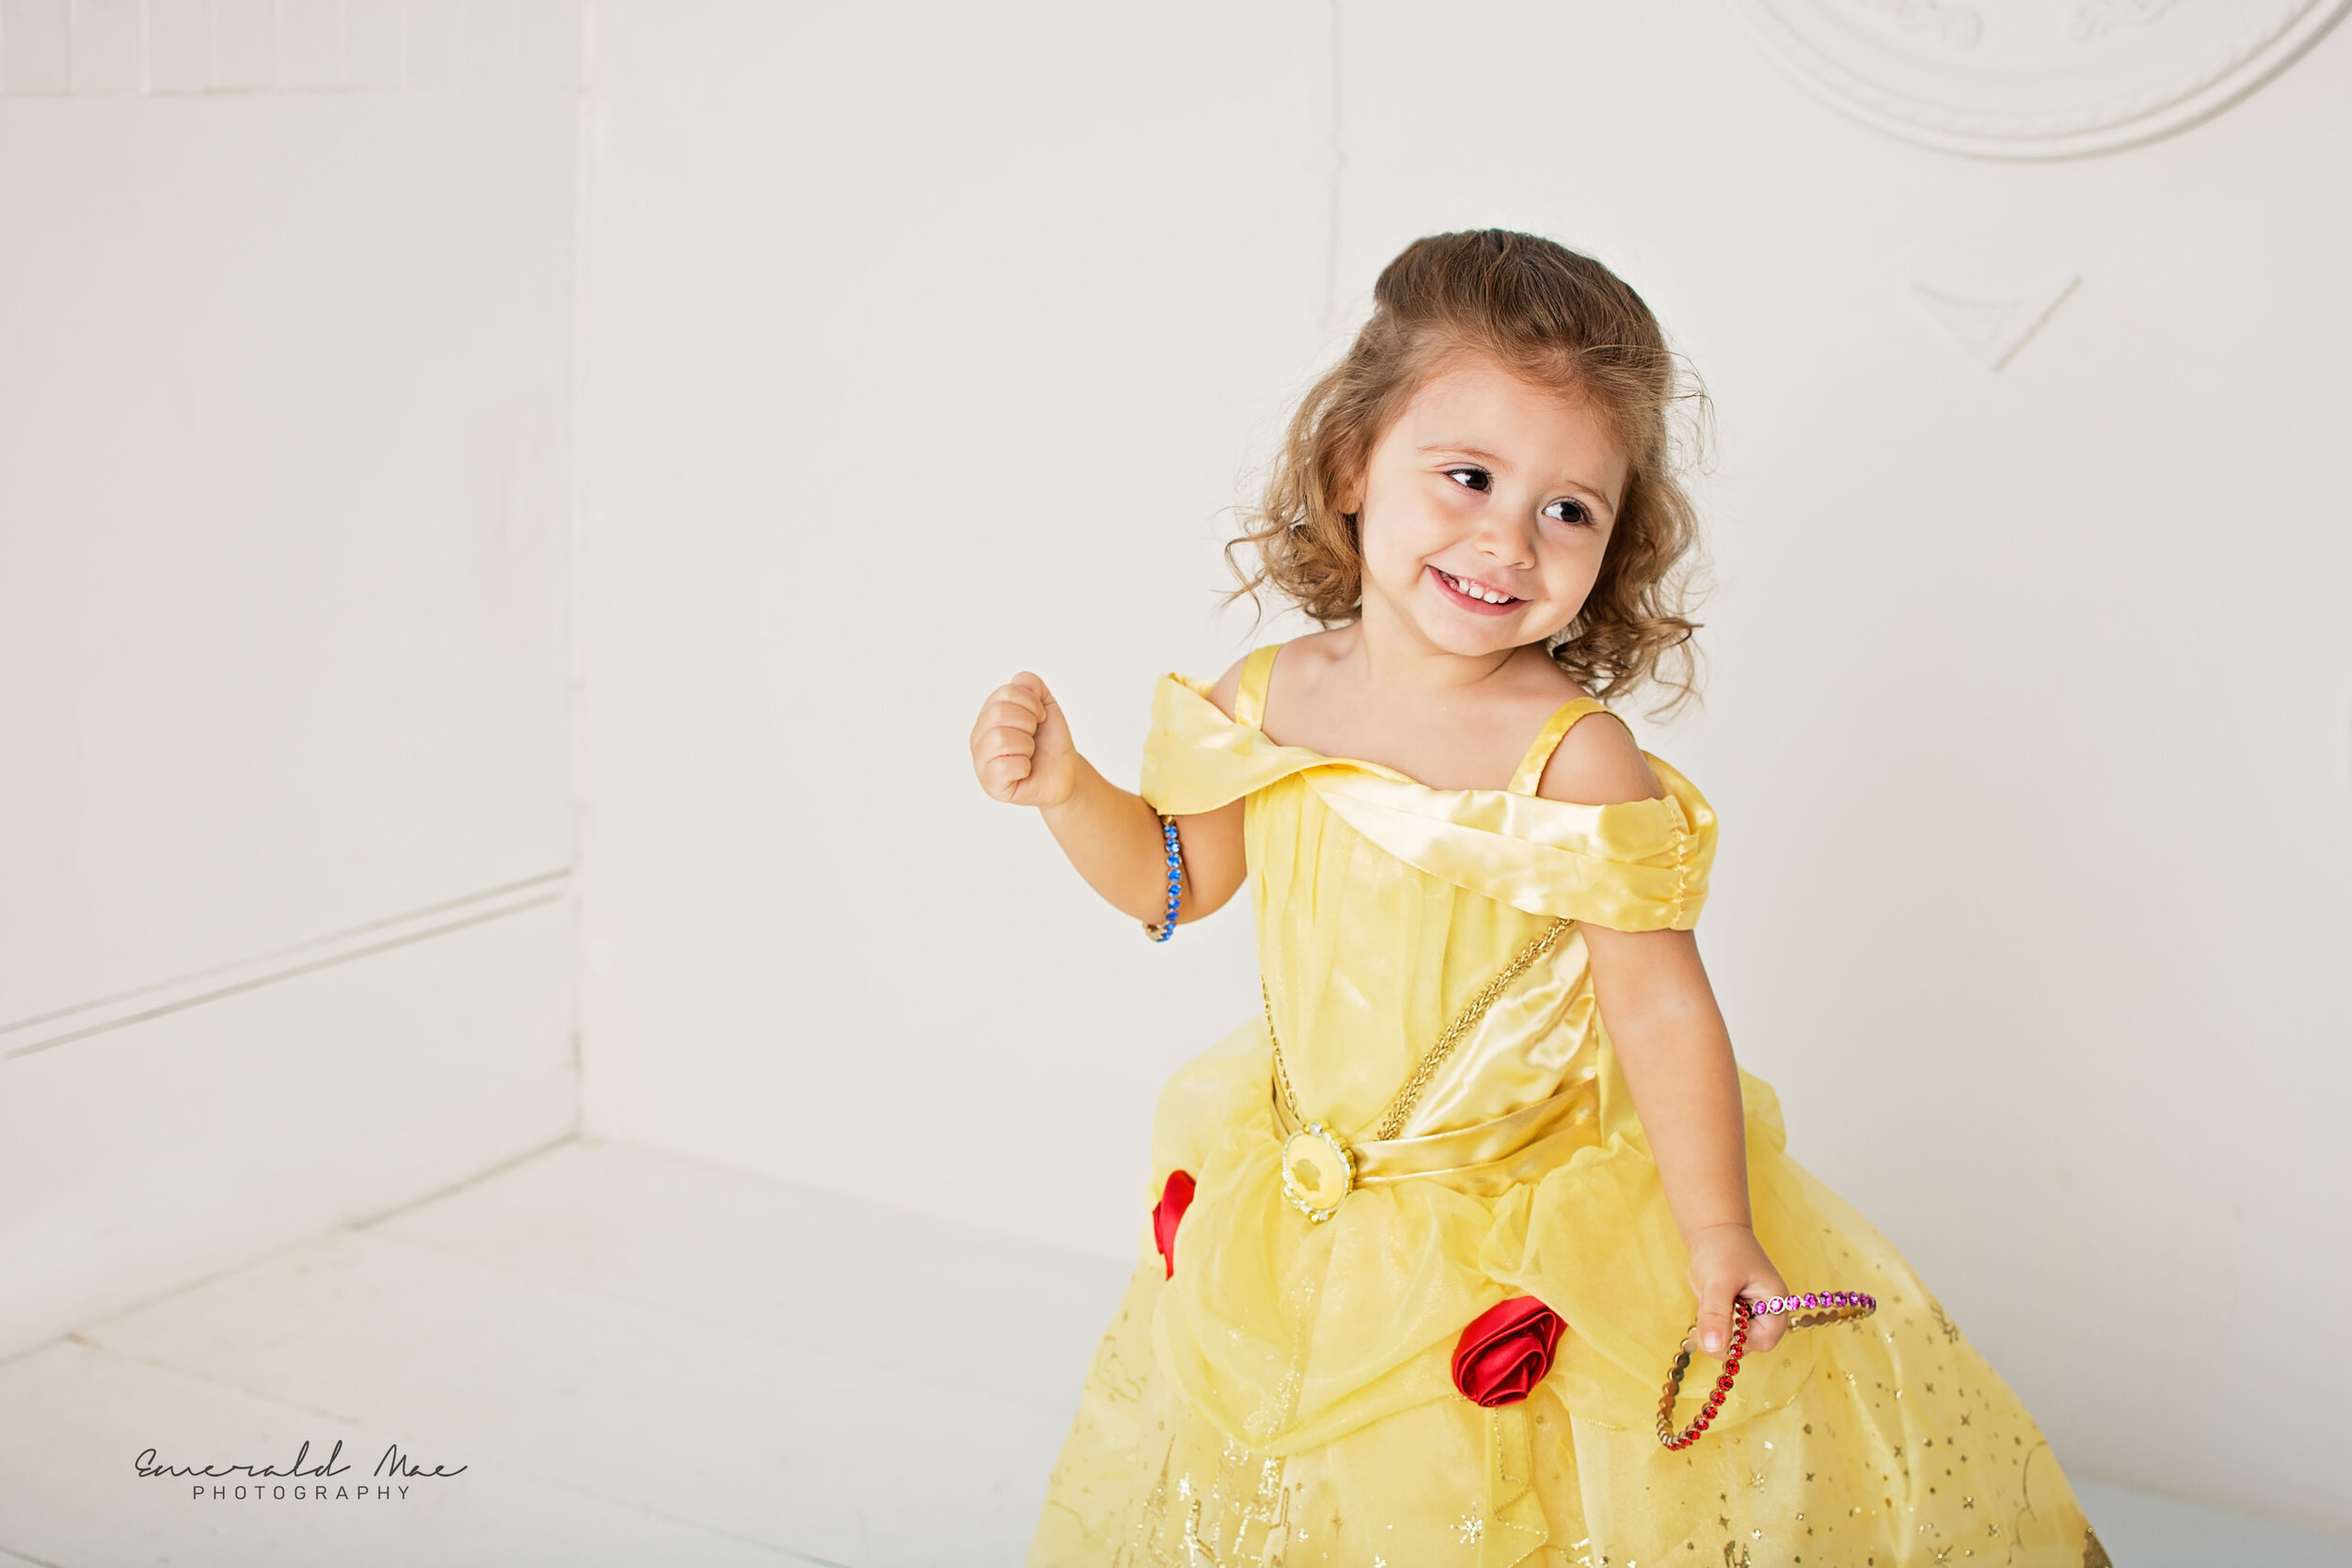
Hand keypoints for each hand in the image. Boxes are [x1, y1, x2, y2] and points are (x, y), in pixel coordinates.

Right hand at [971, 672, 1077, 807]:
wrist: (1064, 773)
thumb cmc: (1050, 742)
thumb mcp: (1046, 707)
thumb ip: (1033, 687)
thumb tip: (1019, 679)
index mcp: (988, 715)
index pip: (1005, 693)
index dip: (1031, 703)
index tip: (1040, 717)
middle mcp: (979, 736)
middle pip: (998, 713)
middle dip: (1028, 724)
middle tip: (1033, 737)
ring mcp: (981, 761)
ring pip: (1000, 739)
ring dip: (1026, 745)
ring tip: (1029, 753)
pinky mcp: (990, 784)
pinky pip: (1003, 766)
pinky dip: (1024, 767)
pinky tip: (1025, 770)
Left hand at [1685, 1223, 1789, 1356]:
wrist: (1712, 1233)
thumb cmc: (1724, 1250)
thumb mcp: (1720, 1281)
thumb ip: (1717, 1315)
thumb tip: (1715, 1347)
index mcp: (1775, 1305)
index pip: (1764, 1341)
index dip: (1742, 1339)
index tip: (1723, 1318)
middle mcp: (1764, 1315)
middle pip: (1743, 1347)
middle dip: (1721, 1330)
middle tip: (1710, 1302)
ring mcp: (1746, 1317)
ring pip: (1725, 1342)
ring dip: (1710, 1325)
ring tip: (1710, 1296)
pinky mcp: (1730, 1316)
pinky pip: (1715, 1332)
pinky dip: (1705, 1320)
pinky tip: (1707, 1299)